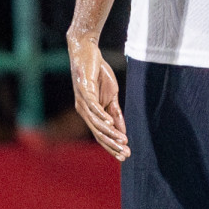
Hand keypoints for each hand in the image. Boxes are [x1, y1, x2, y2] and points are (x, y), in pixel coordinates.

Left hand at [68, 31, 128, 160]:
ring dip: (110, 133)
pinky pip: (93, 106)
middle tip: (125, 155)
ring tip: (123, 141)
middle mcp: (84, 111)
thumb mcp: (111, 95)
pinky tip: (110, 122)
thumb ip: (115, 112)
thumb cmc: (97, 74)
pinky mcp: (84, 90)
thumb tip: (122, 130)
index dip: (112, 146)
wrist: (86, 53)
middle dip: (112, 145)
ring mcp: (83, 101)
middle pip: (98, 133)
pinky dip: (101, 115)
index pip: (101, 135)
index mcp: (90, 114)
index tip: (125, 156)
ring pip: (97, 123)